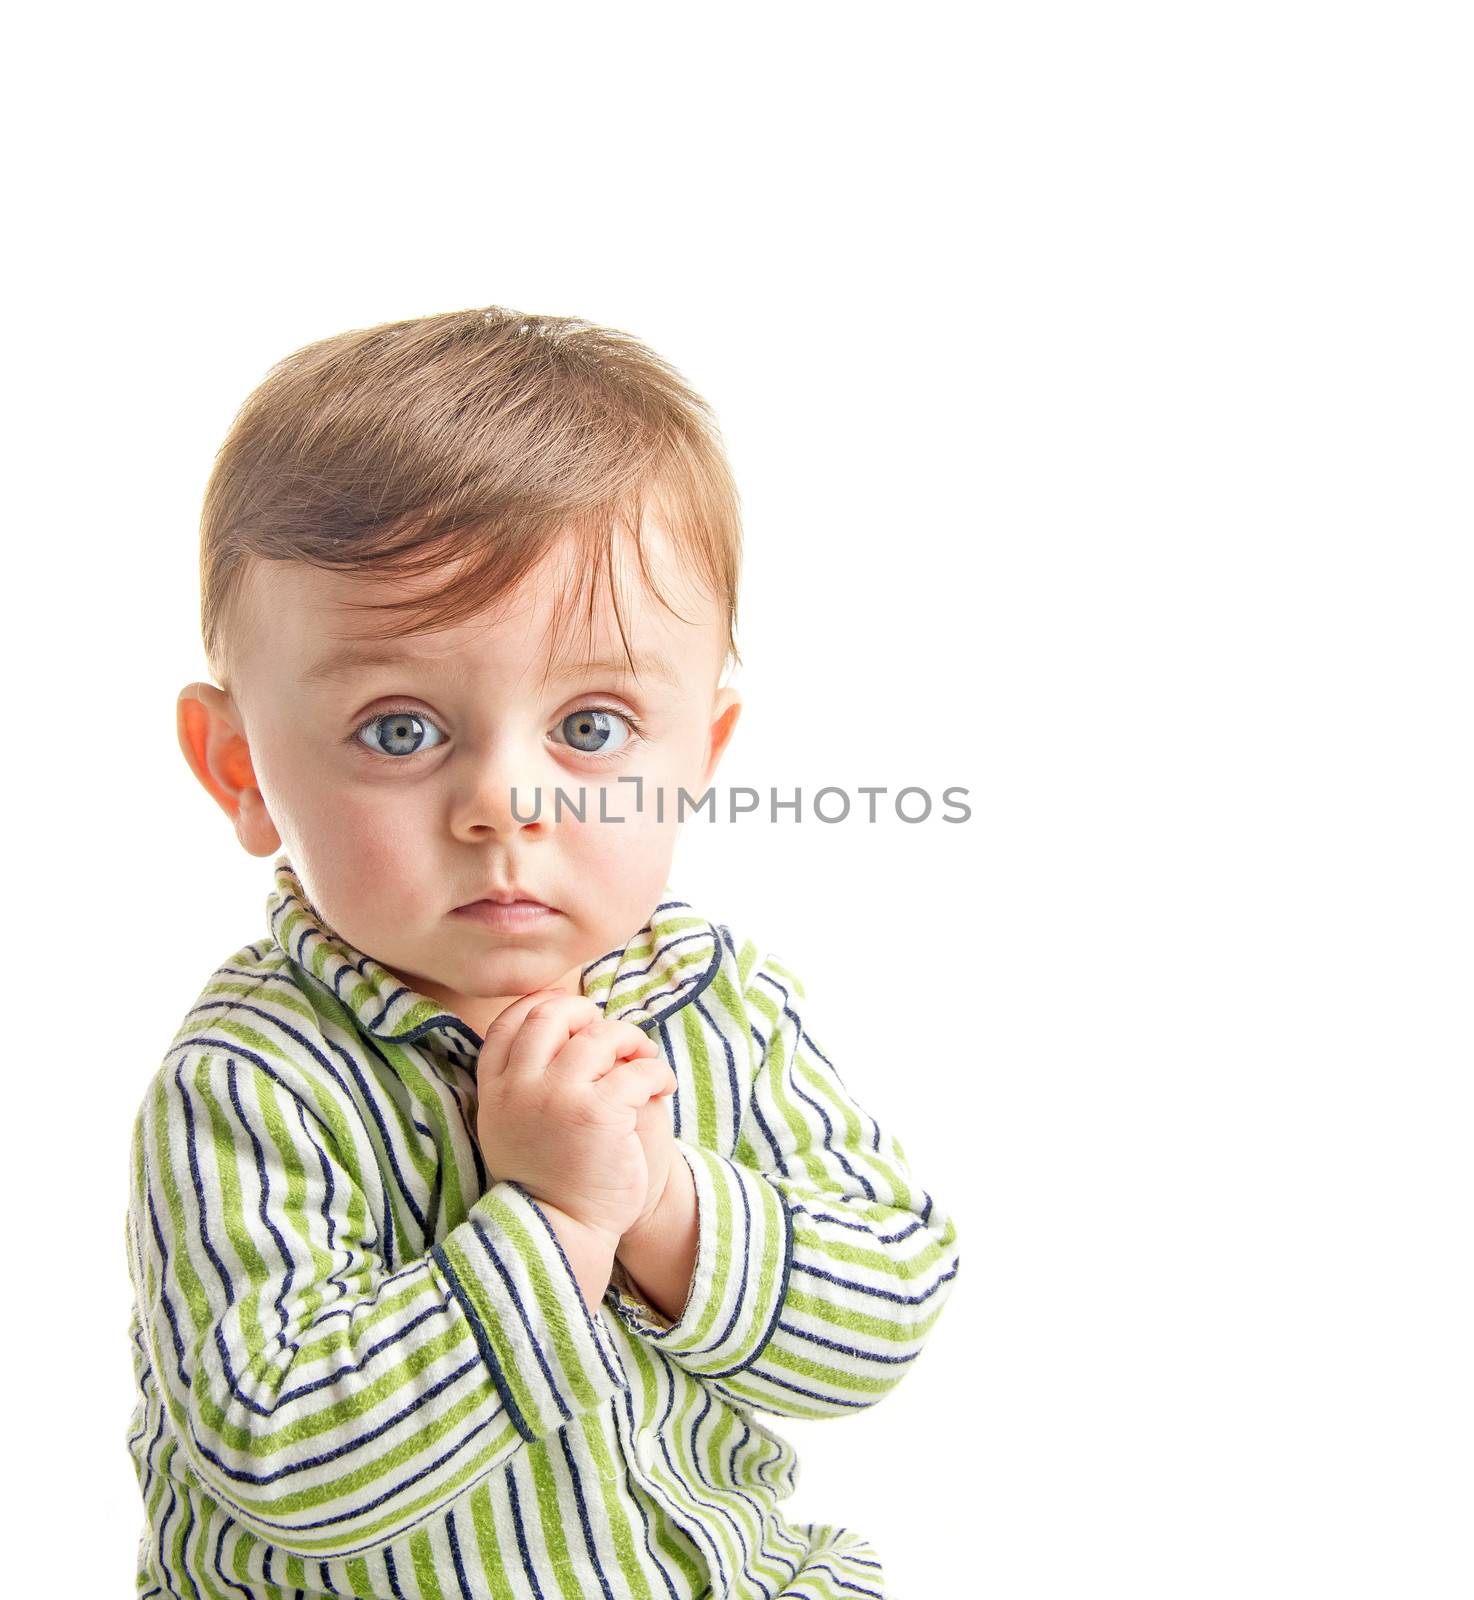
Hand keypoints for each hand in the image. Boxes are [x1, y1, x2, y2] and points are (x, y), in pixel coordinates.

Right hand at [474, 988, 675, 1240]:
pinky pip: (637, 1069)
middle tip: (613, 1033)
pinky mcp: (599, 1112)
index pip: (509, 1023)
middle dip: (586, 1012)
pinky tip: (662, 1087)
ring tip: (645, 1057)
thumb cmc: (547, 1178)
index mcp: (496, 1090)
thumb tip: (562, 1025)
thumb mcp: (511, 1126)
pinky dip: (656, 1071)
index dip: (542, 1005)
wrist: (563, 1231)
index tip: (573, 1010)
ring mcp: (559, 1097)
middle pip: (552, 1017)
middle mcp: (521, 1088)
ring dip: (631, 1039)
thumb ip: (522, 1081)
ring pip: (600, 1036)